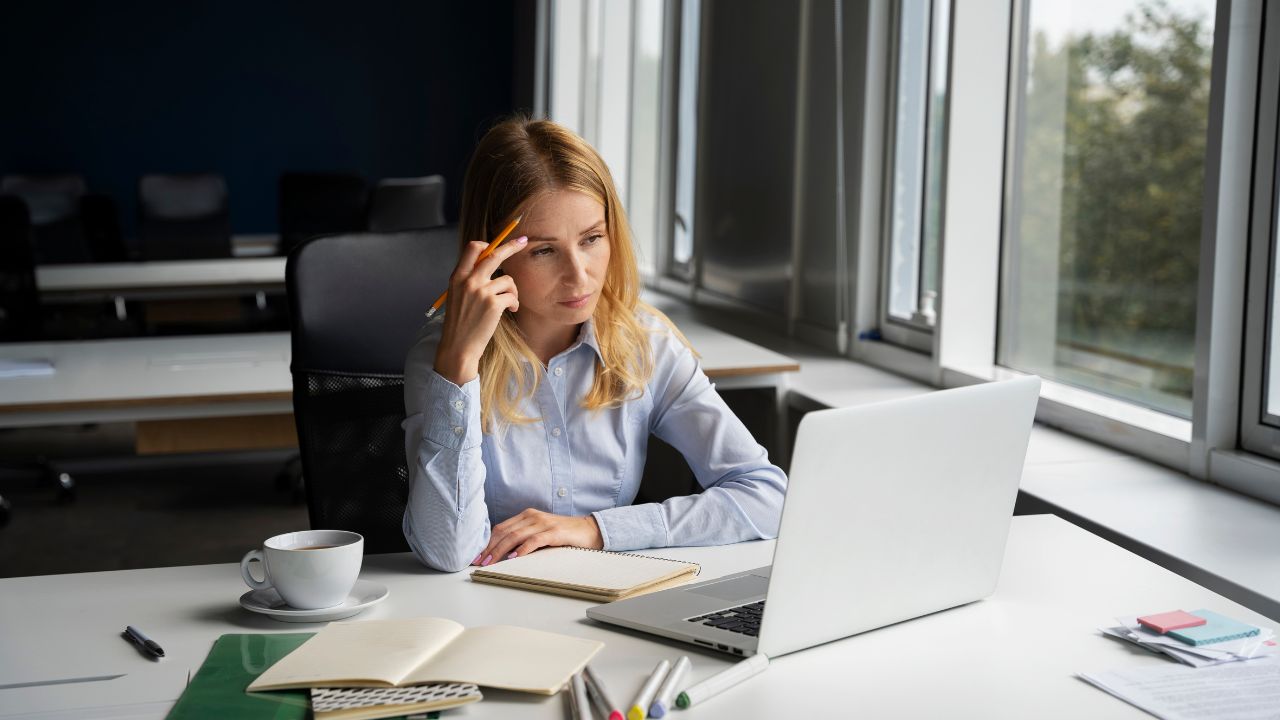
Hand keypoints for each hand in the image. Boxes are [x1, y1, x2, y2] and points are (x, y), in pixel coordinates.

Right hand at [434, 235, 529, 384]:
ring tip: (508, 304)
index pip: (472, 249)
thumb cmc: (460, 323)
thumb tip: (488, 264)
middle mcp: (468, 281)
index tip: (496, 244)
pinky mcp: (493, 304)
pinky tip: (510, 311)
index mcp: (457, 277)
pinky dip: (514, 303)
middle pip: (494, 255)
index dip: (486, 244)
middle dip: (511, 246)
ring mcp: (481, 291)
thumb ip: (469, 280)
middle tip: (523, 241)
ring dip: (512, 291)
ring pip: (507, 280)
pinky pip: (512, 296)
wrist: (458, 346)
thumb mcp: (457, 296)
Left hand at [473, 509, 603, 565]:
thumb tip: (502, 552)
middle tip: (480, 562)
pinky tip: (514, 557)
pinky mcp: (554, 532)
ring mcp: (543, 523)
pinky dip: (522, 549)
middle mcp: (532, 516)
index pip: (501, 528)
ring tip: (491, 562)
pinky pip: (534, 540)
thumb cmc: (563, 534)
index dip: (487, 542)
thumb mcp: (539, 533)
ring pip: (515, 536)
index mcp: (527, 515)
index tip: (478, 556)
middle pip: (504, 532)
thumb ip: (523, 537)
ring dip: (500, 550)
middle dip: (490, 548)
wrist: (588, 530)